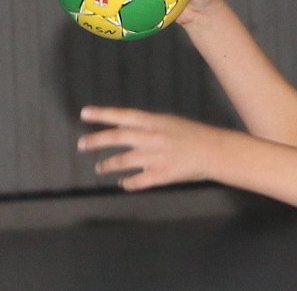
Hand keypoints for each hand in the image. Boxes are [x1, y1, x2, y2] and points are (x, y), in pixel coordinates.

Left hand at [78, 106, 223, 190]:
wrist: (215, 151)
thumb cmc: (195, 134)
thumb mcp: (171, 122)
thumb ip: (150, 126)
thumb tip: (131, 128)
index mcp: (154, 121)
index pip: (123, 115)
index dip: (102, 114)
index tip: (85, 113)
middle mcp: (151, 137)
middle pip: (117, 137)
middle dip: (96, 141)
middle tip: (81, 145)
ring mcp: (154, 157)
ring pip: (123, 161)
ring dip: (108, 165)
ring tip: (100, 168)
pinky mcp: (160, 174)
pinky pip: (137, 180)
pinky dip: (128, 182)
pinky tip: (123, 183)